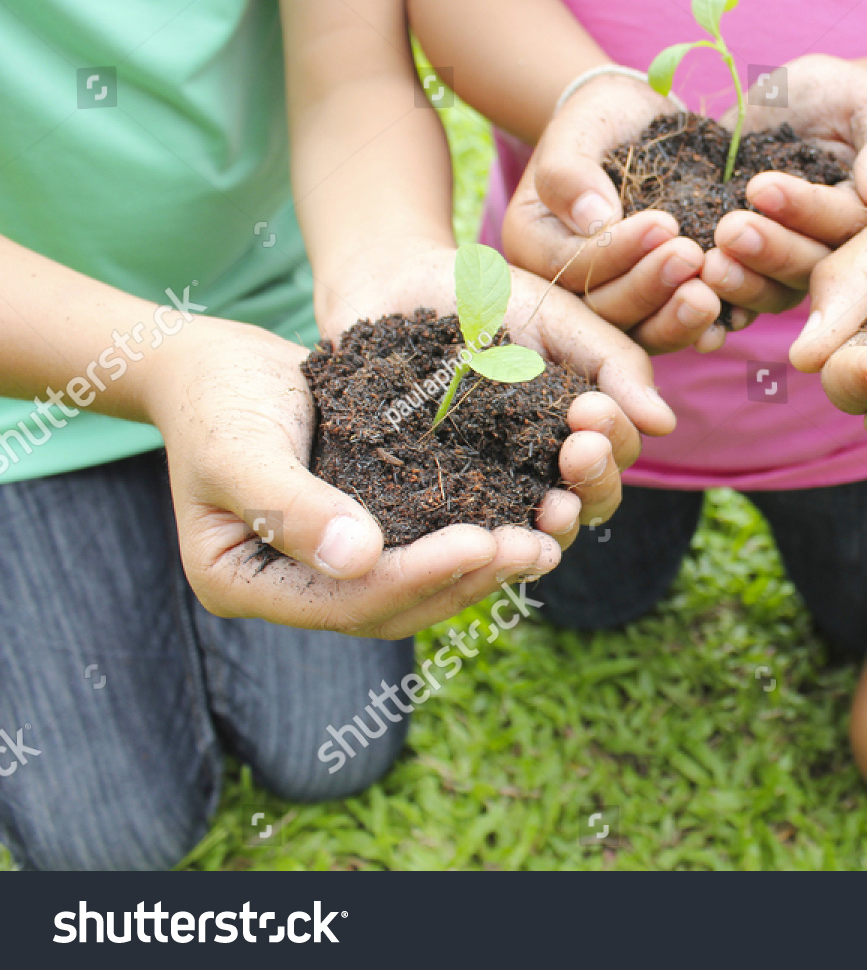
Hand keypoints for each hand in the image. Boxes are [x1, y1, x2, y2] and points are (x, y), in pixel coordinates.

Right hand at [149, 271, 672, 638]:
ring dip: (485, 568)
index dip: (419, 577)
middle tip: (538, 549)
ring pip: (419, 586)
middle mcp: (294, 590)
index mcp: (245, 586)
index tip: (483, 541)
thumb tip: (360, 559)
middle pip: (392, 608)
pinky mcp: (368, 534)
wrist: (216, 362)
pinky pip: (426, 547)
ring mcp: (332, 568)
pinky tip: (529, 514)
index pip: (346, 602)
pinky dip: (476, 534)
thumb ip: (290, 506)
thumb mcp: (240, 446)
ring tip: (549, 540)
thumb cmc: (215, 397)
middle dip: (468, 580)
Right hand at [501, 72, 723, 353]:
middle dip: (649, 286)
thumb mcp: (578, 131)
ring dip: (675, 319)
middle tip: (691, 256)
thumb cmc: (600, 122)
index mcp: (536, 246)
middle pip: (603, 308)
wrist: (638, 128)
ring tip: (711, 297)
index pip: (570, 265)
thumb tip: (593, 218)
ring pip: (639, 331)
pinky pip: (671, 329)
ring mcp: (614, 301)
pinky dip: (698, 329)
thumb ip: (571, 172)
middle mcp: (570, 287)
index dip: (616, 251)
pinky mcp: (654, 306)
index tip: (663, 223)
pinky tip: (726, 321)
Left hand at [702, 54, 866, 319]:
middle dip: (767, 251)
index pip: (844, 224)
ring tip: (706, 262)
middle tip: (729, 230)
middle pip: (807, 268)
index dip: (804, 210)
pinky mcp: (747, 270)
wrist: (787, 106)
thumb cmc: (839, 97)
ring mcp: (787, 268)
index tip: (761, 186)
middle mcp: (832, 255)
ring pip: (769, 291)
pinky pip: (733, 297)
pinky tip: (684, 298)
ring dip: (738, 283)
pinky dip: (711, 306)